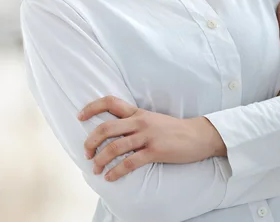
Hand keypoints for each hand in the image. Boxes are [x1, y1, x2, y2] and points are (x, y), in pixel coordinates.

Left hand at [77, 96, 225, 181]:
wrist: (199, 135)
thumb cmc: (173, 129)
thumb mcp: (151, 119)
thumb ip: (133, 121)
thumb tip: (114, 129)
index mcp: (137, 112)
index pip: (110, 102)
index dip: (92, 107)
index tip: (79, 116)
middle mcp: (139, 122)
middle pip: (106, 128)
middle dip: (91, 141)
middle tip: (85, 152)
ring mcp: (147, 136)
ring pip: (115, 147)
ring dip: (101, 159)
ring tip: (95, 168)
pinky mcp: (155, 151)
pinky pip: (130, 162)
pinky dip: (116, 171)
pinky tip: (110, 176)